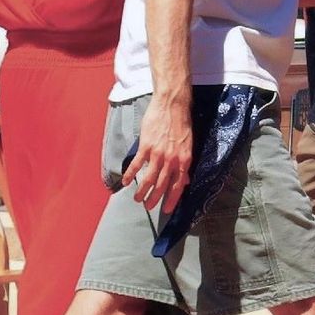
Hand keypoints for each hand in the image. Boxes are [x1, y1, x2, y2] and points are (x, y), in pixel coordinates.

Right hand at [125, 91, 193, 213]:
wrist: (172, 105)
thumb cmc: (182, 123)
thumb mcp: (188, 144)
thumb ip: (184, 163)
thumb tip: (185, 179)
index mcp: (184, 160)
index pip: (178, 185)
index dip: (172, 199)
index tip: (167, 210)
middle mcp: (171, 160)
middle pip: (162, 185)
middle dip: (155, 199)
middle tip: (148, 206)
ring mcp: (158, 153)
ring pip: (149, 178)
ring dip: (142, 191)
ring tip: (137, 199)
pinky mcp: (146, 146)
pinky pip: (137, 164)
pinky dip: (130, 175)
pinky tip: (126, 182)